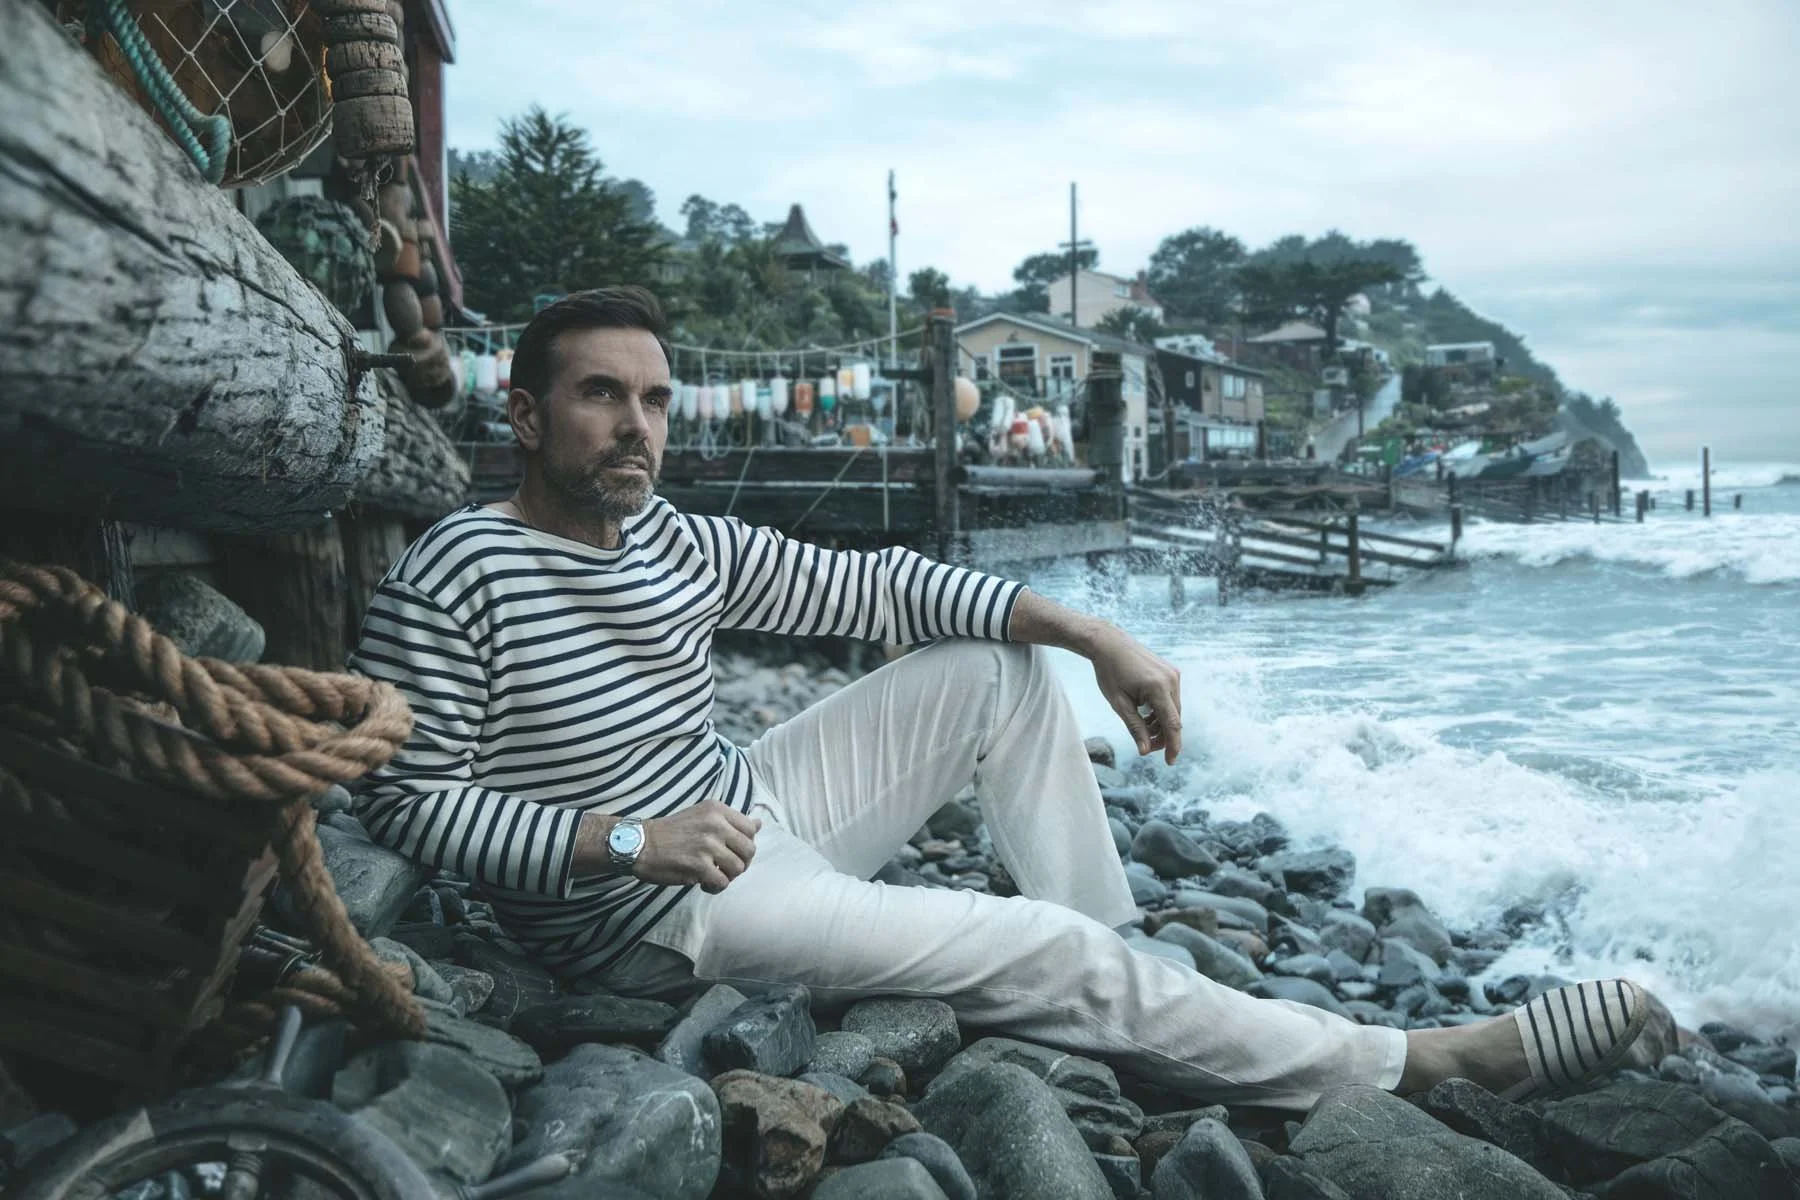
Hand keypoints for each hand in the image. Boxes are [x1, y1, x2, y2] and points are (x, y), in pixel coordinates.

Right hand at [635, 799, 761, 892]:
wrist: (640, 844)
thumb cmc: (672, 832)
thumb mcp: (702, 816)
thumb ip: (730, 821)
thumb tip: (760, 824)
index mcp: (717, 810)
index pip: (751, 829)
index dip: (744, 845)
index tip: (731, 851)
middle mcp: (715, 824)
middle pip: (749, 850)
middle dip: (741, 863)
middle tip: (724, 867)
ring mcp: (708, 845)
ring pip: (738, 868)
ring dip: (727, 876)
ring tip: (712, 875)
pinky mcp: (699, 866)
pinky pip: (722, 882)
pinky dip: (715, 887)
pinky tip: (703, 884)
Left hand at [1087, 625, 1182, 763]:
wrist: (1110, 643)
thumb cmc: (1109, 672)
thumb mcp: (1119, 703)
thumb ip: (1135, 727)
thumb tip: (1145, 751)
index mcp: (1158, 688)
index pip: (1172, 724)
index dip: (1172, 745)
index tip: (1169, 762)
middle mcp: (1171, 680)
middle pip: (1174, 719)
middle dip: (1163, 736)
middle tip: (1146, 746)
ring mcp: (1173, 675)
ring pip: (1173, 710)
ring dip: (1161, 723)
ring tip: (1142, 727)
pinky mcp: (1171, 672)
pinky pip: (1171, 698)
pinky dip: (1161, 710)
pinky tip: (1146, 714)